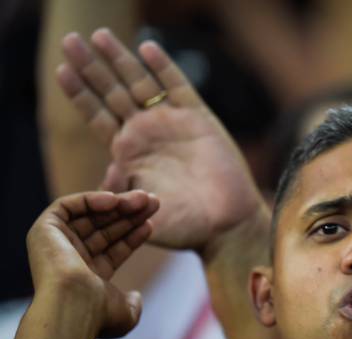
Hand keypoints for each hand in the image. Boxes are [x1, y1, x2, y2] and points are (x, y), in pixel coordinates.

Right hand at [27, 191, 158, 337]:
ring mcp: (56, 245)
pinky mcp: (44, 230)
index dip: (133, 235)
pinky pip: (67, 206)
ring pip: (89, 215)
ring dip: (118, 203)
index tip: (152, 223)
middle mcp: (69, 260)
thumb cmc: (100, 314)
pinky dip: (90, 199)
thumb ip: (133, 305)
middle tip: (154, 202)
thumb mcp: (126, 314)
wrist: (74, 306)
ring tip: (144, 198)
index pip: (112, 249)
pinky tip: (114, 200)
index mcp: (86, 278)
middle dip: (130, 214)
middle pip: (103, 229)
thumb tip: (136, 297)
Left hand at [56, 29, 263, 253]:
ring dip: (120, 60)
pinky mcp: (198, 120)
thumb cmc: (184, 226)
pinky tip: (147, 48)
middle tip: (71, 40)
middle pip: (113, 93)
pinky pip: (177, 87)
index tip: (62, 70)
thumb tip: (109, 174)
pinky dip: (163, 68)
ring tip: (100, 36)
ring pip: (140, 84)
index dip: (80, 93)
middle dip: (92, 67)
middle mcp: (147, 134)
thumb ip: (122, 191)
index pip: (97, 116)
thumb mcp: (141, 211)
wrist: (225, 225)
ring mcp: (171, 124)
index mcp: (128, 154)